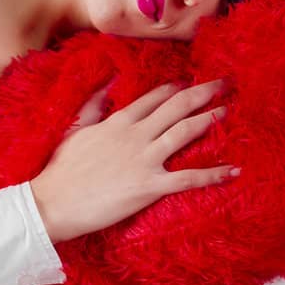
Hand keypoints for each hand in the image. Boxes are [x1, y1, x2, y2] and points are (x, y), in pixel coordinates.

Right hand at [29, 78, 237, 243]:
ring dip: (210, 120)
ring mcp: (143, 160)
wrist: (52, 203)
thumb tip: (107, 82)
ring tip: (229, 111)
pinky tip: (232, 171)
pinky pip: (187, 179)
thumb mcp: (75, 129)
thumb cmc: (61, 170)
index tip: (191, 83)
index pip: (153, 98)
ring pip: (184, 133)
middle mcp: (135, 135)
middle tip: (224, 83)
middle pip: (176, 107)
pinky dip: (211, 175)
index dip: (175, 89)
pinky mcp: (148, 187)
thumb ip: (94, 104)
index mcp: (118, 122)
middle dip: (203, 93)